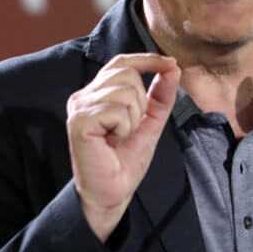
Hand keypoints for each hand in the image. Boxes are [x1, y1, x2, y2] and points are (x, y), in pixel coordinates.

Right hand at [66, 53, 179, 241]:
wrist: (113, 192)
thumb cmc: (125, 160)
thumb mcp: (150, 121)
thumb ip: (161, 94)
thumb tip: (172, 67)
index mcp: (97, 93)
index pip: (121, 62)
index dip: (146, 59)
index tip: (170, 63)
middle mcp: (84, 95)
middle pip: (126, 73)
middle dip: (140, 101)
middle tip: (129, 129)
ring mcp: (79, 106)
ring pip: (125, 91)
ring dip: (133, 118)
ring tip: (120, 136)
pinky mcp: (80, 120)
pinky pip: (117, 110)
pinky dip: (124, 127)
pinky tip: (112, 141)